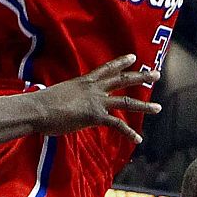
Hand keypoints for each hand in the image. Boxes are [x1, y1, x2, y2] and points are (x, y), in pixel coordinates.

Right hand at [27, 54, 160, 143]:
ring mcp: (96, 101)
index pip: (106, 68)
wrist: (38, 109)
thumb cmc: (42, 104)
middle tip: (157, 74)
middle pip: (123, 80)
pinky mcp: (95, 116)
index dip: (121, 62)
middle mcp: (94, 88)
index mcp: (84, 81)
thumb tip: (65, 103)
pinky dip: (129, 133)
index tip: (133, 57)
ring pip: (126, 102)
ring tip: (158, 108)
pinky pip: (117, 125)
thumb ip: (68, 97)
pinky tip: (138, 139)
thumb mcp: (59, 94)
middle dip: (142, 77)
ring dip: (144, 106)